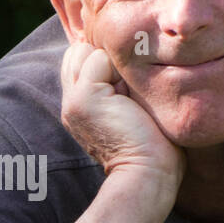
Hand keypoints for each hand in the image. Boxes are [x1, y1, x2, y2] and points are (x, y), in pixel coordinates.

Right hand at [59, 41, 184, 195]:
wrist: (149, 172)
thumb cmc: (153, 145)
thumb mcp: (131, 107)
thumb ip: (119, 84)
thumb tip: (129, 52)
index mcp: (79, 105)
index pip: (80, 58)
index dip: (107, 64)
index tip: (127, 96)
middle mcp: (70, 101)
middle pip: (79, 50)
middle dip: (107, 61)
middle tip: (128, 96)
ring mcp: (73, 99)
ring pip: (87, 50)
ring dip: (114, 66)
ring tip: (127, 99)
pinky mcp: (84, 97)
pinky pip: (99, 57)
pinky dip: (120, 71)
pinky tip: (128, 100)